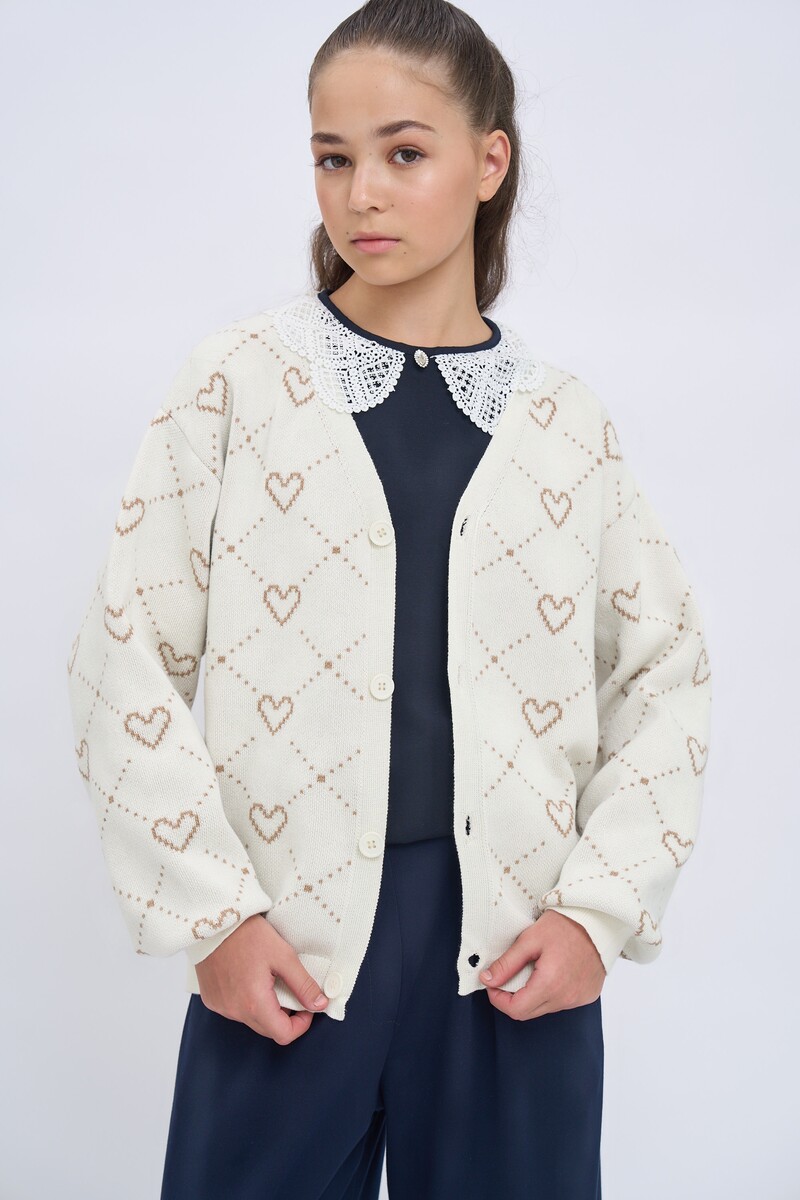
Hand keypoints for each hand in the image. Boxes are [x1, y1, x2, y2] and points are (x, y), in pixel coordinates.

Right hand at [194, 912, 328, 1042]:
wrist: (215, 919)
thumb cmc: (248, 934)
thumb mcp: (284, 956)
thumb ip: (303, 984)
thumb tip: (320, 1004)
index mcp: (254, 1004)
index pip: (284, 1035)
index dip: (301, 1024)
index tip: (307, 1006)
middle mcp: (234, 1012)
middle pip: (268, 1029)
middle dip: (284, 1015)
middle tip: (289, 989)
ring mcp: (221, 1007)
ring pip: (251, 1020)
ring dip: (265, 1008)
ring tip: (267, 979)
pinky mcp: (211, 999)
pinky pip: (235, 1010)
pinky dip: (246, 1001)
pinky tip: (248, 978)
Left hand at [479, 910, 604, 1018]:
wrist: (598, 921)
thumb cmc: (565, 926)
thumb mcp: (530, 939)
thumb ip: (507, 963)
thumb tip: (487, 979)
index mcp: (550, 985)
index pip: (516, 1010)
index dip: (498, 999)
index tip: (492, 983)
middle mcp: (566, 998)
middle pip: (529, 1013)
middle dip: (512, 999)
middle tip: (507, 977)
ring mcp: (579, 999)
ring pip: (544, 1008)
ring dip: (532, 996)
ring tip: (532, 970)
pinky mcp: (587, 995)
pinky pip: (562, 1002)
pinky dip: (551, 993)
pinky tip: (552, 973)